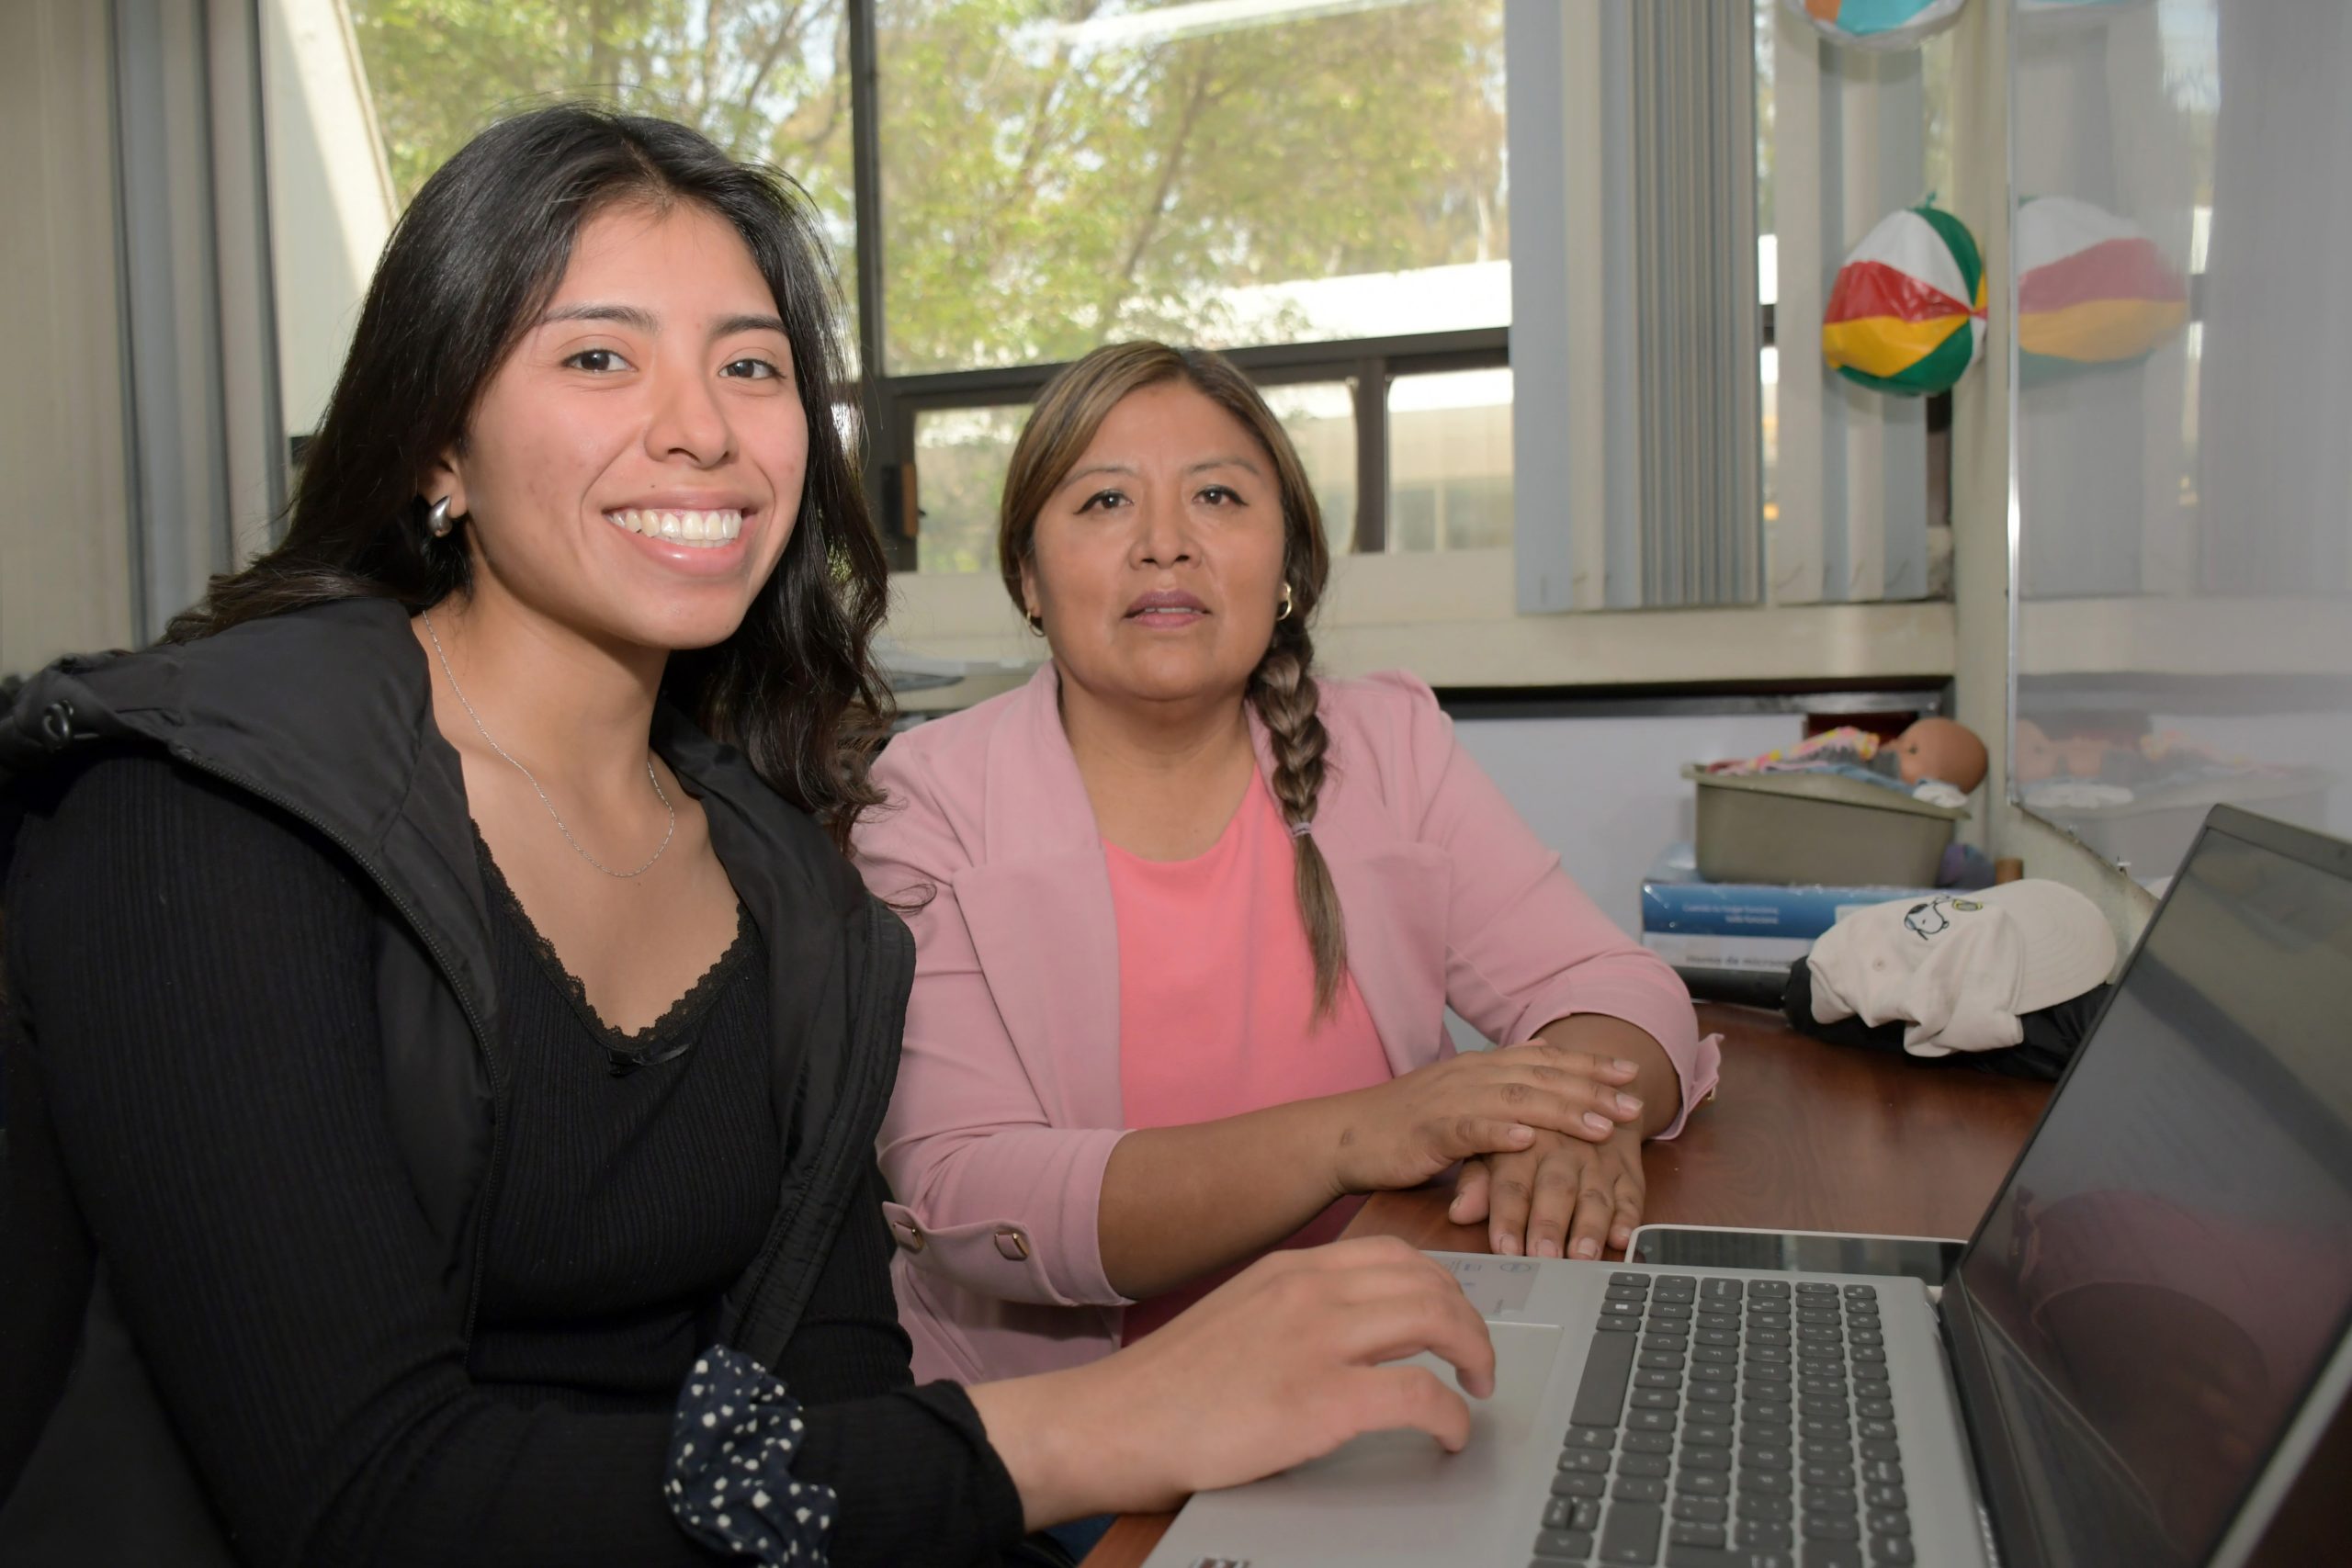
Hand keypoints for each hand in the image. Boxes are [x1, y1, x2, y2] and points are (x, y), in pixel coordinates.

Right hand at [968, 1237, 1495, 1525]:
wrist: (1112, 1422)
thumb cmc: (1164, 1389)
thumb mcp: (1236, 1320)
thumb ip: (1289, 1315)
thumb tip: (1346, 1338)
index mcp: (1286, 1270)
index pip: (1392, 1254)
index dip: (1439, 1285)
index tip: (1453, 1315)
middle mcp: (1307, 1289)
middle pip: (1427, 1280)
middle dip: (1469, 1319)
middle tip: (1479, 1358)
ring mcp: (1317, 1339)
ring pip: (1435, 1318)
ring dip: (1474, 1354)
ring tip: (1477, 1387)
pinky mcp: (1322, 1399)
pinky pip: (1420, 1394)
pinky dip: (1451, 1414)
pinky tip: (1451, 1433)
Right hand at [1325, 1044, 1645, 1195]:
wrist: (1344, 1135)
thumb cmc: (1403, 1124)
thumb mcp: (1458, 1095)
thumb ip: (1500, 1081)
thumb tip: (1543, 1057)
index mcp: (1479, 1068)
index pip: (1545, 1060)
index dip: (1589, 1065)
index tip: (1630, 1072)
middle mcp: (1469, 1076)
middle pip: (1541, 1077)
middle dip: (1591, 1088)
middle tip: (1633, 1103)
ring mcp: (1448, 1102)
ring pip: (1514, 1100)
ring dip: (1561, 1111)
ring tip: (1599, 1125)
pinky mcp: (1428, 1132)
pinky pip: (1469, 1130)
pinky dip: (1501, 1133)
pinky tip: (1529, 1140)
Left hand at [1450, 1121, 1646, 1260]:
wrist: (1585, 1088)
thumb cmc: (1527, 1130)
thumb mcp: (1493, 1147)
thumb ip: (1475, 1181)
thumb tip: (1458, 1212)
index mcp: (1521, 1144)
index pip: (1511, 1184)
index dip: (1507, 1217)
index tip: (1504, 1248)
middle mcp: (1561, 1150)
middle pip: (1555, 1188)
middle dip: (1549, 1224)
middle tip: (1544, 1257)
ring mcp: (1597, 1158)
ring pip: (1595, 1193)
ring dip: (1590, 1226)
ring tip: (1583, 1255)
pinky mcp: (1627, 1166)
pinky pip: (1633, 1193)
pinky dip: (1630, 1217)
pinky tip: (1624, 1238)